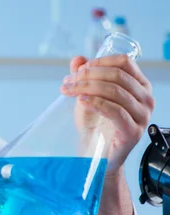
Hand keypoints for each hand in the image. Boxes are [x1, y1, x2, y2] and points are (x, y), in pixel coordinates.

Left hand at [60, 54, 154, 175]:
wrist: (97, 155)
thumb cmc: (96, 126)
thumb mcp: (87, 96)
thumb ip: (84, 77)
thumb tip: (77, 59)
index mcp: (139, 86)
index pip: (125, 62)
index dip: (100, 62)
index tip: (79, 70)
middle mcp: (145, 98)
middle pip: (117, 75)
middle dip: (88, 75)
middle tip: (69, 81)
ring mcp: (142, 115)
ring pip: (115, 91)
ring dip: (87, 87)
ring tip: (69, 90)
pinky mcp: (133, 131)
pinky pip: (115, 110)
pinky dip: (96, 102)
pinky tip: (81, 101)